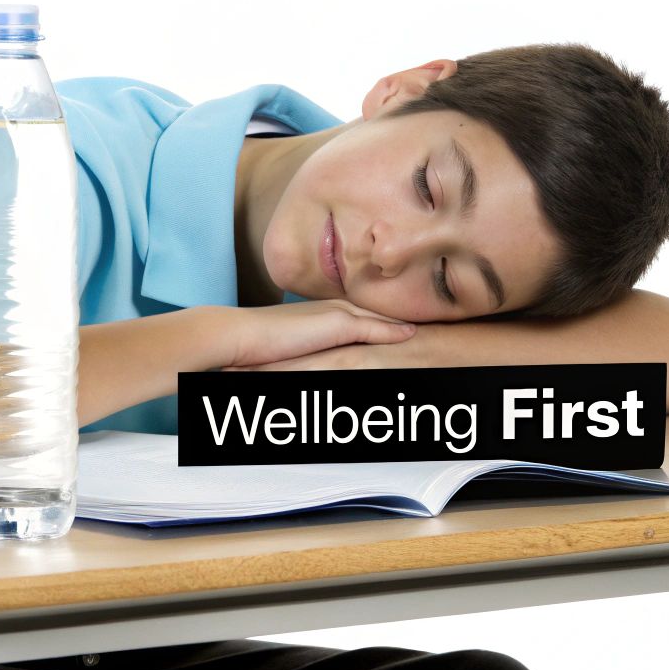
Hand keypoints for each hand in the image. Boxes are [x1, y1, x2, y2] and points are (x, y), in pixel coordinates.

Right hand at [217, 300, 415, 368]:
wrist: (239, 335)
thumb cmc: (257, 346)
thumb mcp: (291, 348)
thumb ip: (309, 350)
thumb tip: (309, 360)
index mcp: (324, 312)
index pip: (362, 314)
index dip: (383, 318)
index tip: (404, 324)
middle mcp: (333, 308)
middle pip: (375, 312)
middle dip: (398, 317)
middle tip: (426, 323)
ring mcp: (336, 314)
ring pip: (378, 317)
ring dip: (400, 323)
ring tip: (428, 328)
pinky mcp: (337, 325)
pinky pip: (372, 328)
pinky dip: (392, 330)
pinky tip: (411, 333)